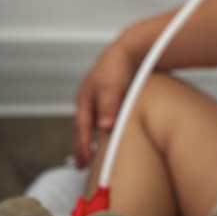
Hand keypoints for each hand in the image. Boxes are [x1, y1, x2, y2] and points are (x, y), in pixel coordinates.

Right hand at [72, 39, 140, 168]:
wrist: (134, 49)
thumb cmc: (118, 65)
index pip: (82, 128)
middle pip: (84, 129)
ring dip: (92, 141)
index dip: (82, 146)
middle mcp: (91, 102)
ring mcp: (102, 102)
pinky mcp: (114, 102)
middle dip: (81, 147)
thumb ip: (109, 105)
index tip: (85, 162)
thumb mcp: (111, 85)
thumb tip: (104, 126)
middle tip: (81, 166)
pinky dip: (105, 133)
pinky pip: (107, 121)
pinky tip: (111, 139)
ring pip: (94, 126)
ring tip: (93, 157)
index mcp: (85, 99)